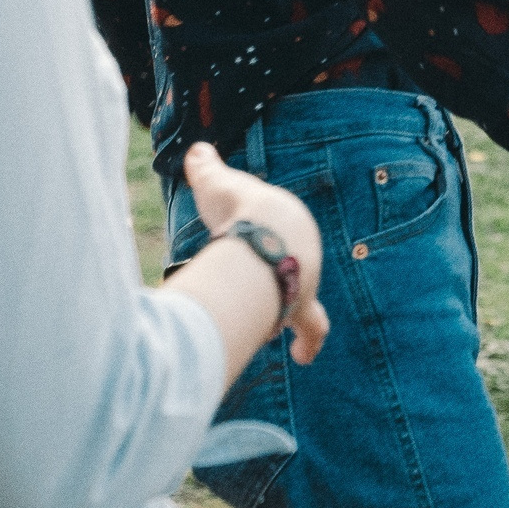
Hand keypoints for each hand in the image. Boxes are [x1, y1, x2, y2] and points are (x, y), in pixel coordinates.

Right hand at [182, 141, 331, 364]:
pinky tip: (304, 358)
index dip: (268, 245)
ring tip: (261, 325)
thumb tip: (196, 149)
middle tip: (251, 289)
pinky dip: (309, 343)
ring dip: (278, 311)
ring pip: (295, 301)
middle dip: (272, 282)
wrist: (262, 232)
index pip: (283, 236)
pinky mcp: (301, 308)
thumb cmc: (237, 207)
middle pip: (290, 272)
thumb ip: (205, 168)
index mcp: (290, 224)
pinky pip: (312, 328)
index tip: (258, 250)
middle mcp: (305, 253)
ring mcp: (305, 281)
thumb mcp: (216, 182)